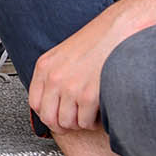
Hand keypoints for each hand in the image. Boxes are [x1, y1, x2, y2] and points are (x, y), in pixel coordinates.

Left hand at [29, 13, 130, 132]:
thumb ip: (55, 73)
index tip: (57, 116)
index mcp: (45, 66)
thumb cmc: (97, 40)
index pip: (35, 103)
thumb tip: (53, 98)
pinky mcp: (88, 96)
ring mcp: (70, 88)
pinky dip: (93, 122)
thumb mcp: (64, 53)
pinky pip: (85, 123)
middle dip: (62, 124)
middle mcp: (54, 78)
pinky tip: (98, 112)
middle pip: (49, 117)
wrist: (119, 31)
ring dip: (79, 123)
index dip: (47, 114)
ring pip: (67, 123)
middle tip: (74, 121)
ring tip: (88, 113)